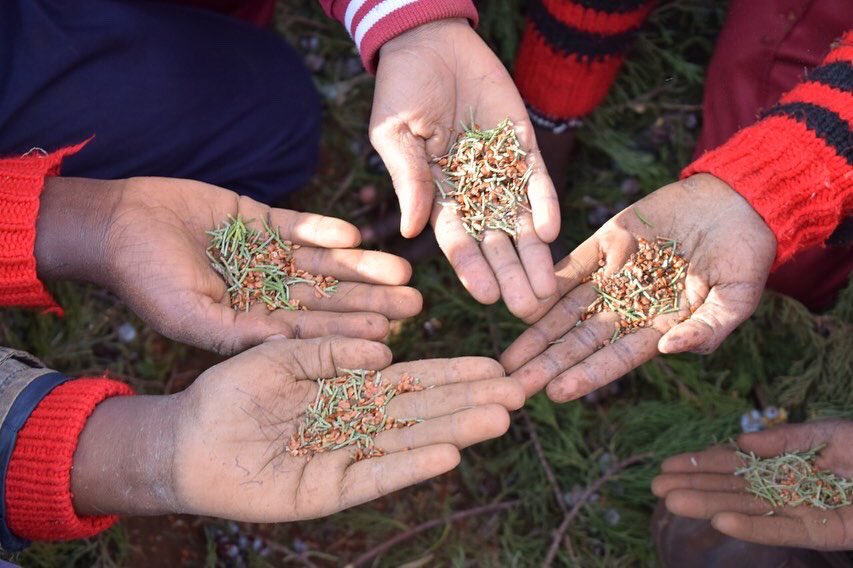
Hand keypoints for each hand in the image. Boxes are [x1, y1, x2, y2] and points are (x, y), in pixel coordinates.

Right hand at [36, 177, 422, 353]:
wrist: (118, 223)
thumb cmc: (146, 278)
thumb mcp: (190, 316)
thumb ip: (238, 334)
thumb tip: (289, 348)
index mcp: (254, 322)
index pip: (311, 333)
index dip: (348, 334)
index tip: (387, 338)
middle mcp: (267, 291)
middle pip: (329, 298)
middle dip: (370, 301)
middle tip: (414, 305)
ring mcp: (267, 255)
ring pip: (324, 264)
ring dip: (361, 267)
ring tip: (401, 270)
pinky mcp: (262, 220)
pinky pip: (300, 225)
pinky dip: (324, 229)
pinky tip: (354, 235)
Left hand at [70, 337, 524, 519]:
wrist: (184, 440)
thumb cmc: (229, 392)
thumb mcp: (281, 354)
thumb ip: (331, 351)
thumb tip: (386, 352)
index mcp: (348, 389)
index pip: (411, 380)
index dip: (452, 374)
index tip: (494, 367)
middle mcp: (356, 424)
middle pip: (422, 412)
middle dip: (469, 402)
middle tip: (519, 394)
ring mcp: (344, 458)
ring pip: (408, 442)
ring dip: (454, 431)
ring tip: (499, 419)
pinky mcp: (326, 490)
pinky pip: (374, 475)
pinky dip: (410, 465)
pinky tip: (448, 455)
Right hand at [370, 19, 558, 318]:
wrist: (431, 42)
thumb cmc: (401, 89)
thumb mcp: (394, 134)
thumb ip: (408, 179)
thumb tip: (412, 230)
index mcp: (437, 196)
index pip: (457, 241)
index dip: (472, 269)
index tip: (488, 297)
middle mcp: (473, 192)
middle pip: (495, 242)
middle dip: (512, 275)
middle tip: (530, 308)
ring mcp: (501, 171)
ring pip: (522, 222)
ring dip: (536, 254)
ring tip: (550, 288)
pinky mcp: (524, 146)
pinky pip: (537, 181)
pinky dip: (545, 203)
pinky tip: (552, 230)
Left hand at [501, 174, 775, 399]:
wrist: (737, 201)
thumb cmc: (745, 256)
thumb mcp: (738, 298)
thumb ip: (708, 328)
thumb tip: (669, 349)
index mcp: (658, 326)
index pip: (615, 357)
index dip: (586, 375)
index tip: (555, 392)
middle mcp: (629, 306)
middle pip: (580, 340)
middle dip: (548, 364)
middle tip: (512, 386)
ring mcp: (613, 275)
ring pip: (567, 309)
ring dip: (538, 332)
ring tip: (507, 358)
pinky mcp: (604, 243)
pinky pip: (569, 267)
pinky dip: (546, 284)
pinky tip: (520, 303)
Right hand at [652, 420, 852, 549]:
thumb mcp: (830, 434)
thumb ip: (785, 441)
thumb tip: (740, 444)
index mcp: (793, 464)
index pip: (739, 465)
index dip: (703, 463)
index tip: (668, 464)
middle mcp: (794, 490)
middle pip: (736, 489)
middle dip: (696, 487)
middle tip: (656, 487)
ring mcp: (810, 513)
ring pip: (751, 511)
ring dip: (711, 506)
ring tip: (672, 502)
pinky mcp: (830, 534)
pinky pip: (786, 531)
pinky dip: (753, 528)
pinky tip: (721, 520)